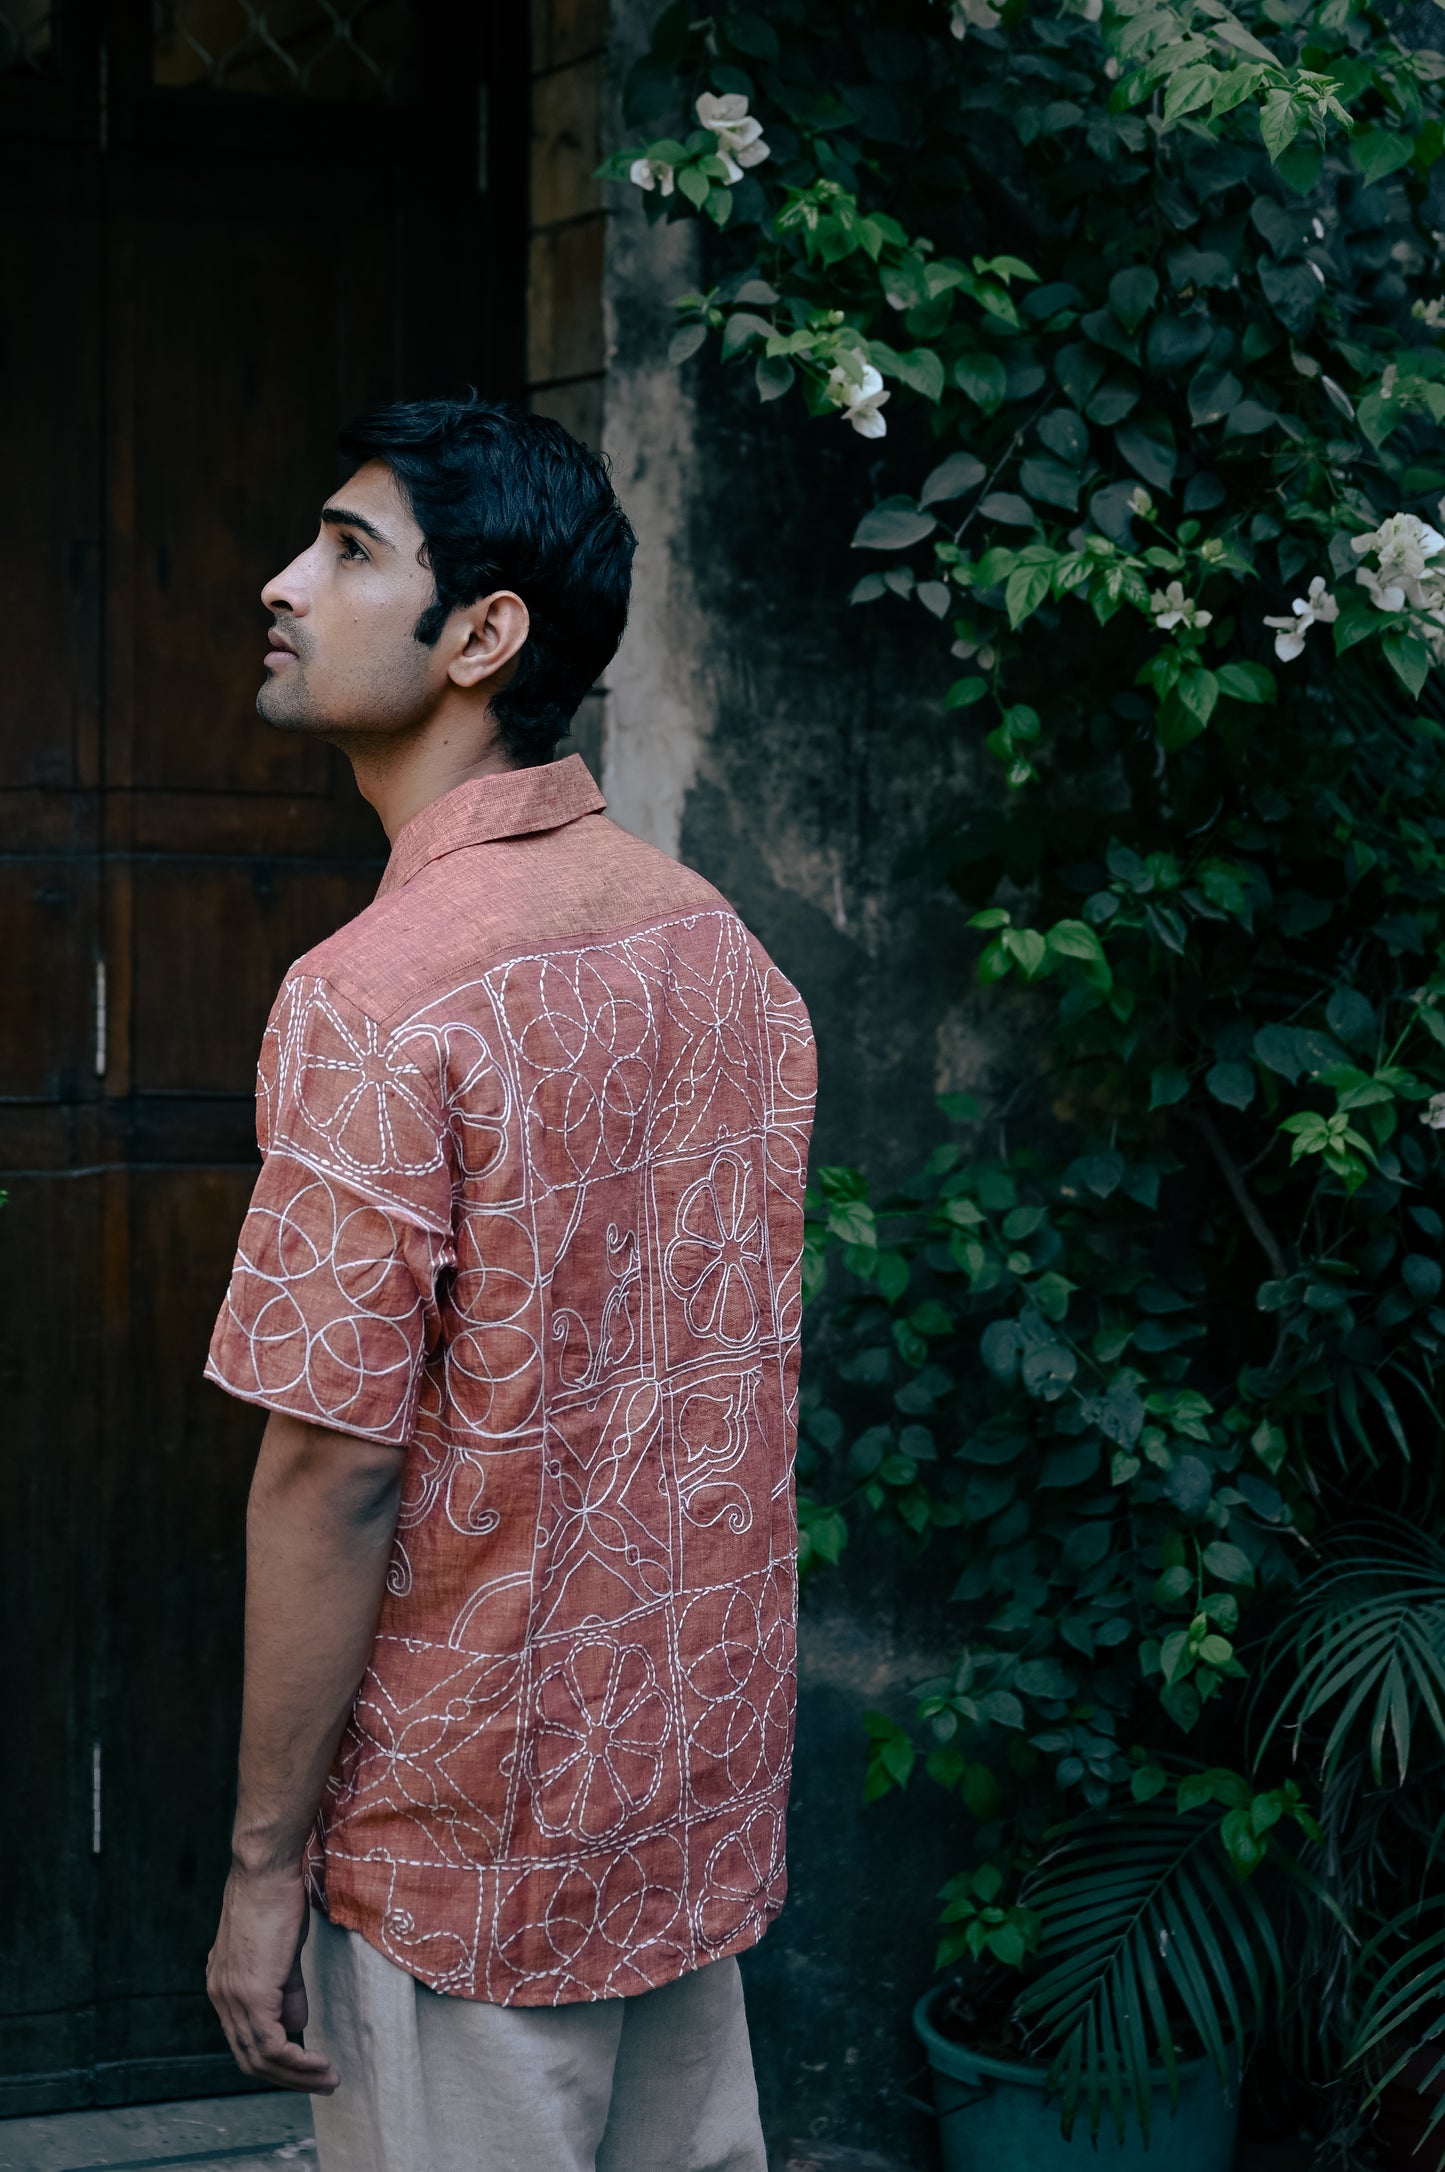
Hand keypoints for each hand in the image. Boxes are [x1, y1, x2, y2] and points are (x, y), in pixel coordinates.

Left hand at [206, 1862, 339, 2093]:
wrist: (266, 1871)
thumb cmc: (277, 1899)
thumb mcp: (283, 1951)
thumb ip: (286, 1989)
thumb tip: (296, 2024)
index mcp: (224, 1987)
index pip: (245, 2040)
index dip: (276, 2060)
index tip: (307, 2067)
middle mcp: (221, 1997)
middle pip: (249, 2058)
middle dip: (288, 2077)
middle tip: (323, 2083)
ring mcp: (232, 1998)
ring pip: (260, 2058)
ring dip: (298, 2075)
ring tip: (329, 2078)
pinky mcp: (251, 1994)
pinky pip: (272, 2045)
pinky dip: (297, 2061)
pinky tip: (320, 2063)